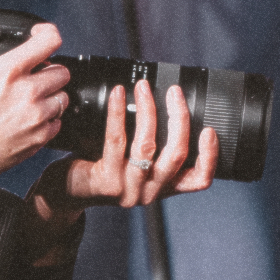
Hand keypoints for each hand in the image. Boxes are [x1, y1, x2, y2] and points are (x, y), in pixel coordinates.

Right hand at [0, 24, 72, 183]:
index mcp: (7, 71)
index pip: (50, 40)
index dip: (47, 33)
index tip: (40, 37)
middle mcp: (28, 92)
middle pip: (62, 71)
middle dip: (49, 71)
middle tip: (35, 76)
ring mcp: (37, 116)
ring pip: (63, 97)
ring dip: (51, 96)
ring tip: (33, 100)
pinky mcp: (40, 138)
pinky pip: (58, 122)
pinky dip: (49, 120)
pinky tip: (31, 119)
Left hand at [39, 80, 220, 226]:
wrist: (70, 192)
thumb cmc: (104, 171)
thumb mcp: (136, 165)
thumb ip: (156, 147)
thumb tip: (170, 106)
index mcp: (164, 188)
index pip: (198, 179)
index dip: (210, 155)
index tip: (209, 129)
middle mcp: (150, 192)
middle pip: (176, 154)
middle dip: (178, 118)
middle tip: (173, 92)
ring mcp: (128, 189)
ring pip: (147, 145)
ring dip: (148, 110)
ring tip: (143, 87)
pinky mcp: (106, 181)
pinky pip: (116, 139)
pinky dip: (118, 112)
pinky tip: (119, 95)